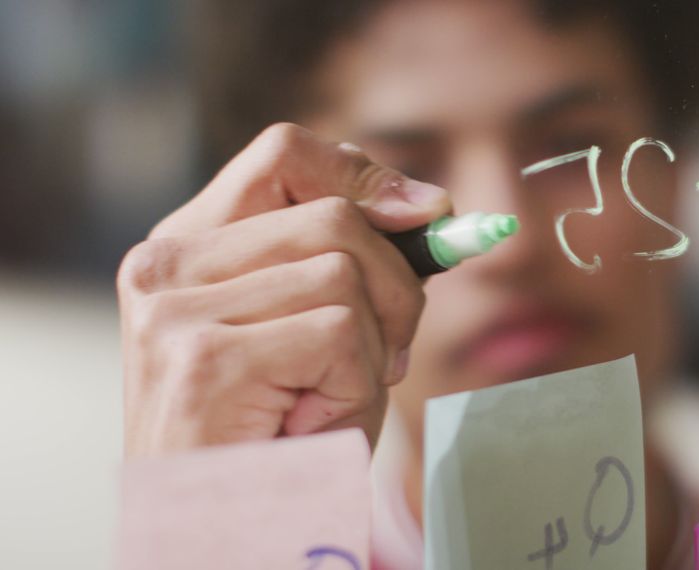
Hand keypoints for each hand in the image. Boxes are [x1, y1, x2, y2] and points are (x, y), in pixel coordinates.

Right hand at [118, 123, 450, 455]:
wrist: (225, 531)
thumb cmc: (278, 435)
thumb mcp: (315, 325)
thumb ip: (350, 255)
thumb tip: (434, 205)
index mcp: (186, 247)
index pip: (284, 154)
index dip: (365, 176)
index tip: (426, 215)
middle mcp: (164, 267)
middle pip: (333, 217)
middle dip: (395, 285)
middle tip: (390, 352)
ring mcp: (174, 310)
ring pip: (344, 273)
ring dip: (375, 345)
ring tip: (332, 397)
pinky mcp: (205, 357)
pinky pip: (340, 331)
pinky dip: (358, 383)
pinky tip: (316, 421)